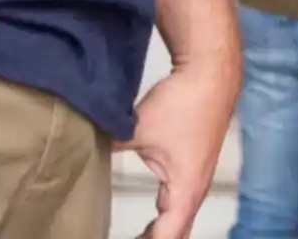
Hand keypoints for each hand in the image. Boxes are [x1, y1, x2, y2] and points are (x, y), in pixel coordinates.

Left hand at [128, 57, 236, 238]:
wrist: (211, 74)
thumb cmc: (184, 104)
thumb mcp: (138, 130)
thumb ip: (110, 147)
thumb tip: (87, 154)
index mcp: (184, 193)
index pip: (166, 237)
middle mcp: (195, 191)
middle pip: (177, 233)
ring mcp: (197, 178)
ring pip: (180, 218)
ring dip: (161, 230)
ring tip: (139, 238)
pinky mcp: (195, 165)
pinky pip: (180, 201)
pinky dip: (166, 213)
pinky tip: (155, 212)